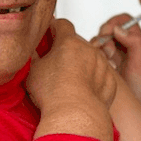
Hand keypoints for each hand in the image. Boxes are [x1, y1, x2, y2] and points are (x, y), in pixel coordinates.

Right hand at [27, 19, 115, 140]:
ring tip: (70, 81)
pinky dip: (93, 79)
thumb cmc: (53, 93)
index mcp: (69, 42)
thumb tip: (30, 48)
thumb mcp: (33, 70)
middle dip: (68, 49)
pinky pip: (101, 75)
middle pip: (77, 42)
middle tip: (56, 63)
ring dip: (82, 64)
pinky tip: (83, 91)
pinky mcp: (111, 80)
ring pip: (91, 58)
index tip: (50, 33)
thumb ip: (33, 55)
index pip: (63, 24)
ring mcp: (102, 64)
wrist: (76, 116)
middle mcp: (89, 49)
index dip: (55, 27)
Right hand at [92, 14, 140, 126]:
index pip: (125, 20)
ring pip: (102, 41)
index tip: (108, 34)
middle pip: (110, 29)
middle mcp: (127, 46)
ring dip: (100, 48)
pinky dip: (96, 57)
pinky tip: (103, 67)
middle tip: (107, 53)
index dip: (114, 23)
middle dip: (104, 37)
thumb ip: (135, 44)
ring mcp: (117, 55)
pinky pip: (97, 54)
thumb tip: (119, 29)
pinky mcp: (108, 64)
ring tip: (107, 62)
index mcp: (139, 42)